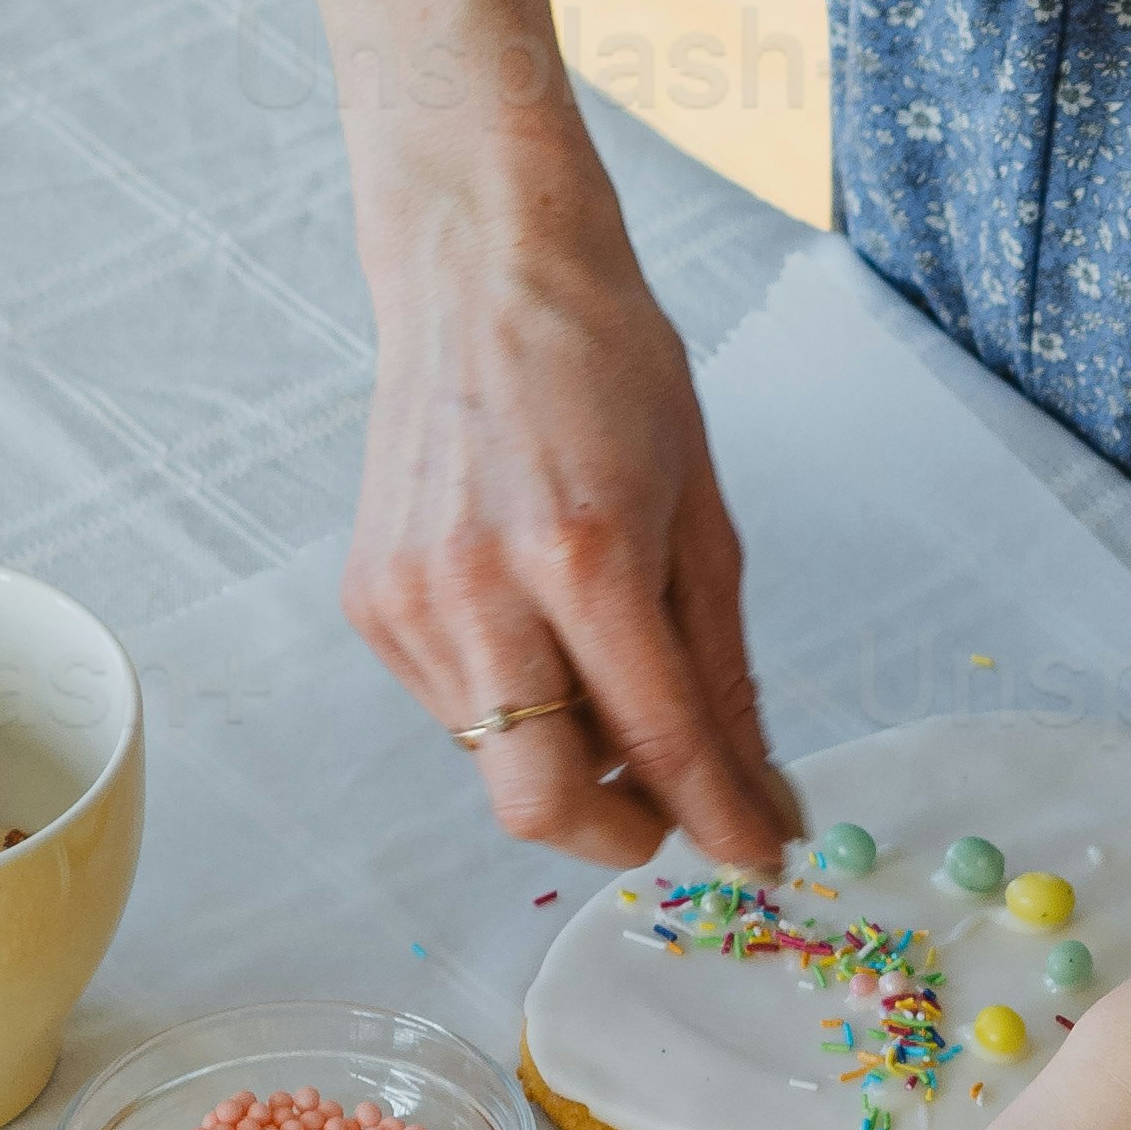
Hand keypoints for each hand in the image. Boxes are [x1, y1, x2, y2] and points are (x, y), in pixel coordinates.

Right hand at [342, 178, 787, 873]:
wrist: (482, 272)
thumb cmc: (609, 369)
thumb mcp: (702, 514)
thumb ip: (722, 668)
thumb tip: (759, 792)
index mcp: (584, 555)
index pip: (658, 742)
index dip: (718, 821)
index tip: (760, 857)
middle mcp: (479, 587)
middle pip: (539, 803)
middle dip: (620, 833)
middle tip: (673, 807)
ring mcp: (408, 600)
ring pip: (498, 761)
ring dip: (570, 753)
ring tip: (604, 660)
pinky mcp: (370, 602)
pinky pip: (458, 709)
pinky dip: (517, 701)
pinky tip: (536, 620)